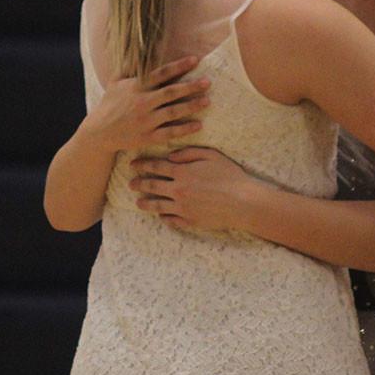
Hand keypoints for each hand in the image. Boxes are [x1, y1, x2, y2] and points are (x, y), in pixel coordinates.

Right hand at [81, 56, 209, 152]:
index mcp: (136, 87)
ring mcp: (145, 121)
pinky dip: (184, 129)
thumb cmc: (109, 104)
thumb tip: (137, 45)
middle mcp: (142, 103)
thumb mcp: (115, 82)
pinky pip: (169, 133)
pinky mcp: (147, 137)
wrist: (98, 133)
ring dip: (191, 106)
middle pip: (170, 93)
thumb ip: (128, 65)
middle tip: (208, 82)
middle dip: (190, 87)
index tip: (195, 59)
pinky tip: (198, 125)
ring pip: (172, 112)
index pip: (160, 74)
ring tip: (208, 101)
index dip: (178, 66)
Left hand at [129, 146, 254, 229]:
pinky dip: (163, 217)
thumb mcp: (211, 155)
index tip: (133, 164)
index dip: (142, 165)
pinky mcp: (189, 221)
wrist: (243, 202)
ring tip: (138, 202)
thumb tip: (170, 156)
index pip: (156, 167)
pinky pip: (171, 219)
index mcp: (182, 172)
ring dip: (145, 203)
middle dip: (139, 183)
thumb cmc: (230, 176)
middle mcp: (178, 190)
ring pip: (157, 205)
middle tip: (131, 183)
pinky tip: (161, 215)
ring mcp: (182, 208)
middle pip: (152, 186)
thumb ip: (188, 153)